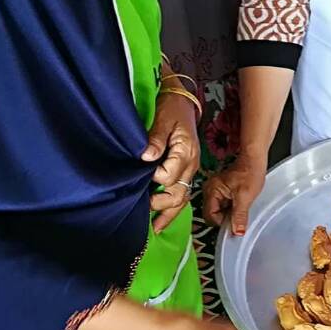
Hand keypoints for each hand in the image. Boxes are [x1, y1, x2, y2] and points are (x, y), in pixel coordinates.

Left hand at [145, 90, 199, 232]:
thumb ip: (156, 138)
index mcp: (185, 152)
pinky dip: (173, 208)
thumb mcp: (163, 118)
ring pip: (182, 198)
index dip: (152, 179)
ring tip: (155, 228)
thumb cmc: (171, 108)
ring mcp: (190, 170)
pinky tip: (163, 218)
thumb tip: (147, 157)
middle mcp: (190, 165)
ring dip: (168, 214)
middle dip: (160, 206)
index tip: (140, 175)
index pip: (168, 176)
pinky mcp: (186, 171)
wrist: (182, 101)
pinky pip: (182, 193)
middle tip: (143, 212)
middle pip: (178, 194)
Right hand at [203, 154, 266, 235]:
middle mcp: (209, 191)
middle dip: (226, 217)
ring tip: (241, 205)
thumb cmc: (249, 172)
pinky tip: (240, 202)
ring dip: (230, 212)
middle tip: (240, 213)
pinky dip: (232, 207)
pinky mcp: (222, 191)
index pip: (210, 216)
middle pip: (214, 214)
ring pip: (220, 210)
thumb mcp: (245, 197)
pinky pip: (224, 205)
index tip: (235, 223)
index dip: (223, 222)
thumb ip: (240, 216)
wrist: (254, 160)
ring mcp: (215, 191)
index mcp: (211, 191)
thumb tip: (237, 232)